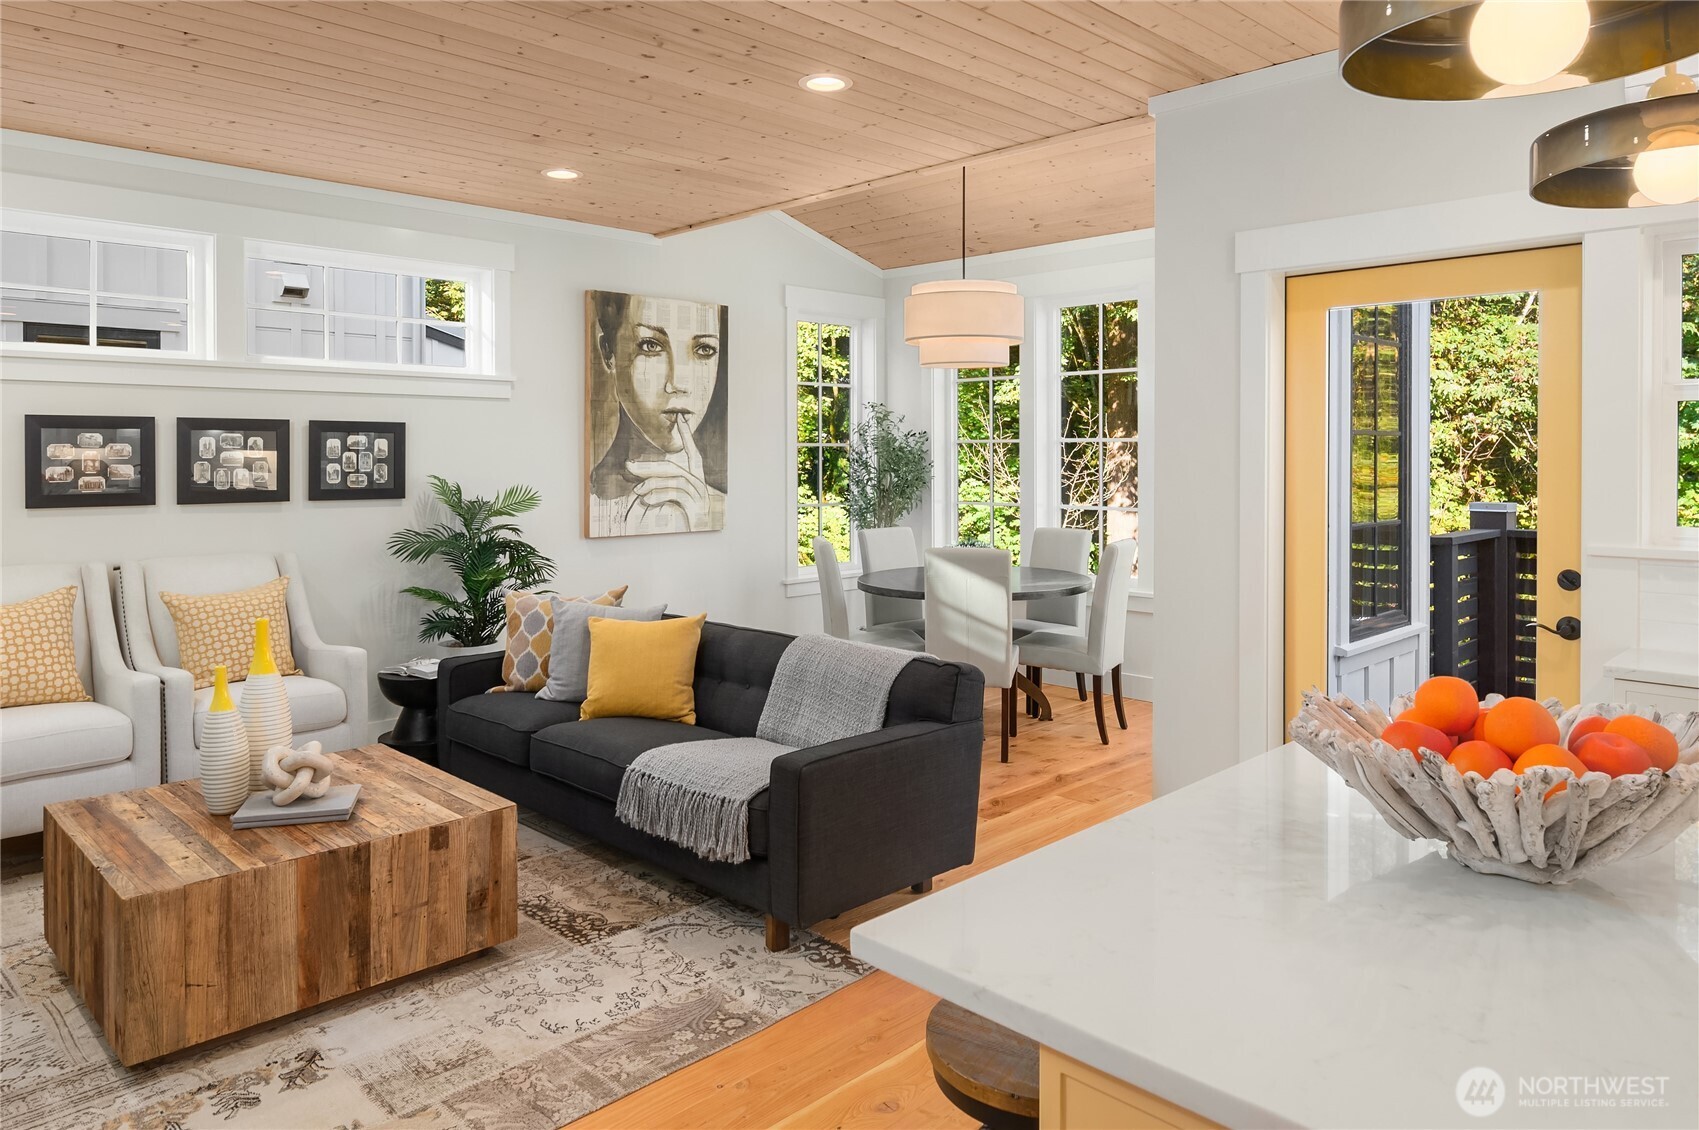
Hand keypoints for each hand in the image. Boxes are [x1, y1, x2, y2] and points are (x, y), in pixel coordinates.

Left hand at [625, 416, 711, 530]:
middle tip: (628, 466)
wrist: (701, 532)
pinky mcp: (696, 506)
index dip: (687, 434)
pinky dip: (659, 496)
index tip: (680, 417)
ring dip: (652, 484)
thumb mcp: (674, 498)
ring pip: (674, 479)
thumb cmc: (687, 515)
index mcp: (696, 476)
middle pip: (673, 468)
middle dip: (649, 467)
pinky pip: (676, 494)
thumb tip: (639, 486)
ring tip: (637, 491)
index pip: (692, 451)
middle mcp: (700, 482)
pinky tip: (646, 501)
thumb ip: (662, 487)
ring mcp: (699, 494)